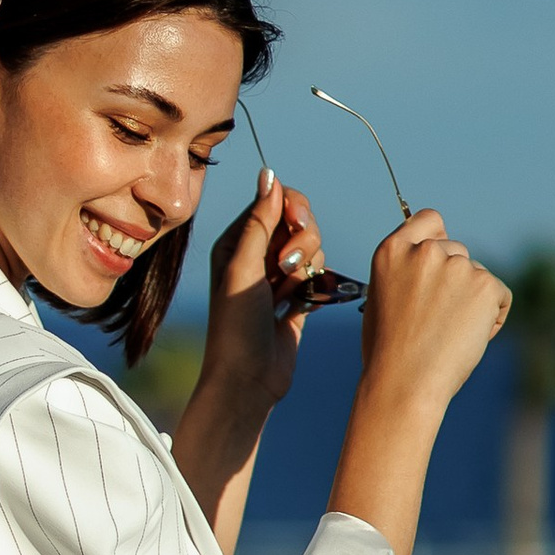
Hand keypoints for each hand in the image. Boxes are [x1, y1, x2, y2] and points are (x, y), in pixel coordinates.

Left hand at [202, 169, 323, 413]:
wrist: (247, 381)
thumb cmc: (235, 325)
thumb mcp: (243, 267)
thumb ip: (260, 221)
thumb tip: (270, 173)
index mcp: (237, 242)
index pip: (275, 201)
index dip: (292, 207)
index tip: (297, 224)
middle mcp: (257, 256)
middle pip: (300, 222)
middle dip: (304, 240)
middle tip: (289, 268)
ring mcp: (279, 278)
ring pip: (314, 248)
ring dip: (309, 266)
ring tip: (290, 291)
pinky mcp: (297, 300)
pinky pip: (319, 276)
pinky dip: (316, 286)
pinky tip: (300, 305)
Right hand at [358, 208, 510, 412]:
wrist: (405, 384)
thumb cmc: (389, 352)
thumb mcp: (383, 297)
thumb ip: (406, 271)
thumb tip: (434, 260)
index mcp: (392, 250)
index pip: (429, 220)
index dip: (439, 238)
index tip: (442, 256)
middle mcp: (425, 251)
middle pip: (457, 250)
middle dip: (456, 278)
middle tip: (441, 319)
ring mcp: (456, 266)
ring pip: (478, 275)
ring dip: (473, 299)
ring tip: (450, 335)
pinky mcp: (485, 285)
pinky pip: (500, 296)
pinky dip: (492, 317)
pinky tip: (469, 338)